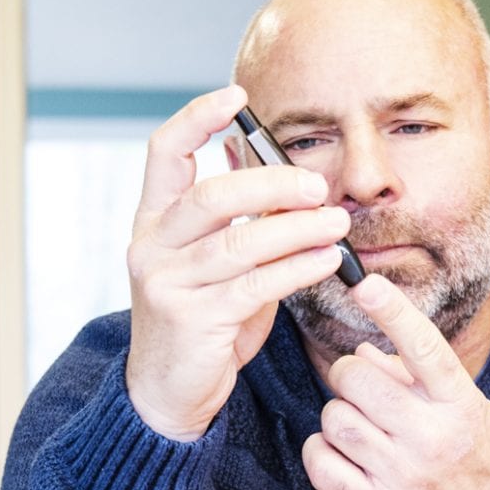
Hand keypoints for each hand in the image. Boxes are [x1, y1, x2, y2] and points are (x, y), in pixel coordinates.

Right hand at [126, 86, 350, 440]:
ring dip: (297, 229)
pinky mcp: (192, 320)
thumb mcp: (216, 262)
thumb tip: (283, 171)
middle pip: (211, 196)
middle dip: (271, 184)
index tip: (237, 96)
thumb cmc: (202, 319)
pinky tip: (326, 259)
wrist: (169, 392)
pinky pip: (256, 285)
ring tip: (338, 224)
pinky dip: (297, 268)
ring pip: (239, 243)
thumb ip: (240, 220)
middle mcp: (151, 246)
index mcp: (152, 221)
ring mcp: (166, 284)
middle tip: (318, 186)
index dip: (196, 118)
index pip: (163, 152)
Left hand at [301, 275, 489, 489]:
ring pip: (335, 418)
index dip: (392, 310)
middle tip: (357, 385)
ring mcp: (401, 476)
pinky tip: (339, 452)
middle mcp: (431, 438)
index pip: (424, 348)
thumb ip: (419, 381)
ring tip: (358, 425)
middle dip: (348, 373)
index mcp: (460, 406)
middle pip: (359, 379)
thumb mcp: (468, 413)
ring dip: (337, 414)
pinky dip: (321, 451)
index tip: (366, 283)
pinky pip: (322, 463)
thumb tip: (366, 351)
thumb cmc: (481, 467)